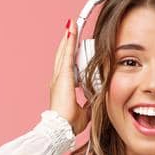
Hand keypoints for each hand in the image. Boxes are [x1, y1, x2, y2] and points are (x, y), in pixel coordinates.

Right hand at [50, 19, 89, 135]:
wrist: (60, 128)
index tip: (75, 46)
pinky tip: (72, 30)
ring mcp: (59, 76)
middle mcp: (58, 79)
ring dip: (68, 38)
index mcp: (62, 86)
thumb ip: (89, 105)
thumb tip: (96, 102)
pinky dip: (69, 41)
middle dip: (68, 42)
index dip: (70, 54)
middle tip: (72, 29)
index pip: (67, 65)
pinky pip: (67, 54)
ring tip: (72, 25)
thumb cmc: (68, 124)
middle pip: (63, 55)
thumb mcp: (84, 112)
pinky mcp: (63, 76)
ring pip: (64, 52)